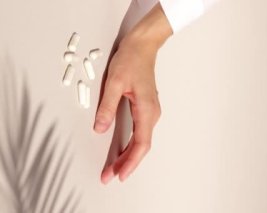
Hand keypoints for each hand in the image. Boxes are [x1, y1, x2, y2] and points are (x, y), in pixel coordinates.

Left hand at [93, 3, 171, 183]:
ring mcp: (151, 112)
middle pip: (142, 146)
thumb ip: (108, 107)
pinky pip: (141, 133)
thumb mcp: (115, 82)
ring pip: (142, 141)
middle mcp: (152, 114)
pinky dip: (132, 145)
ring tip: (114, 167)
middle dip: (127, 163)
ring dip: (129, 155)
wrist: (143, 46)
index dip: (130, 161)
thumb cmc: (131, 60)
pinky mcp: (147, 109)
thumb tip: (100, 128)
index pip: (141, 143)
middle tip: (110, 175)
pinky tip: (123, 149)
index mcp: (146, 109)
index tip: (120, 174)